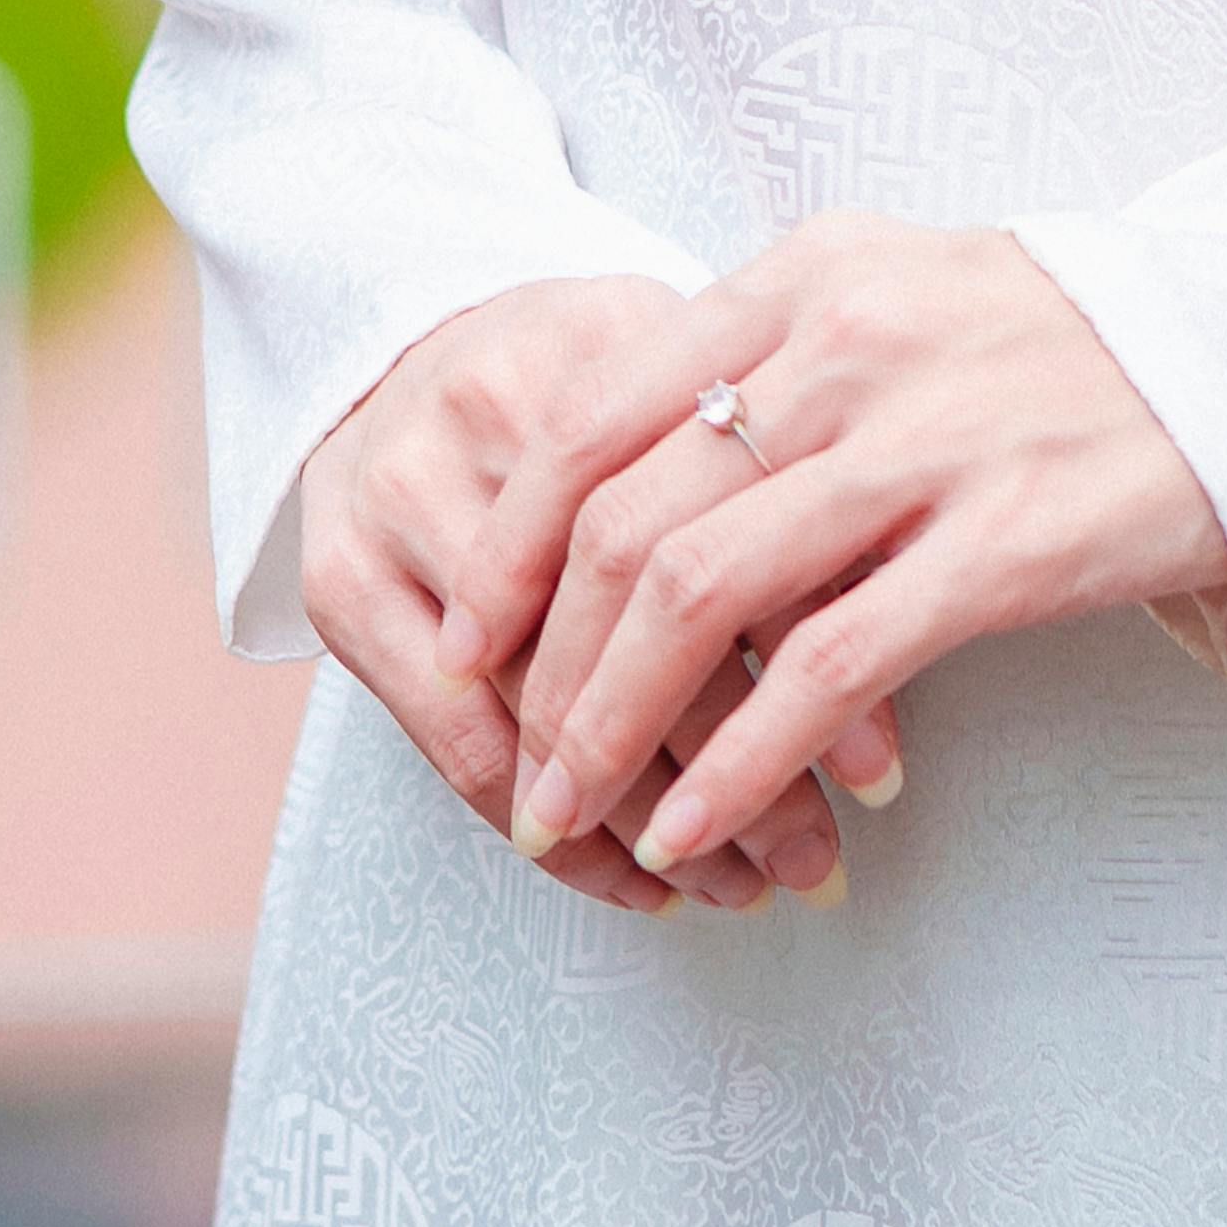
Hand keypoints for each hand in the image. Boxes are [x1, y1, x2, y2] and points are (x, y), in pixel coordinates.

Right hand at [297, 279, 856, 913]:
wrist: (401, 341)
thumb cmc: (590, 390)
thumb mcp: (685, 396)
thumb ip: (780, 506)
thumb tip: (883, 697)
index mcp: (615, 342)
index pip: (727, 529)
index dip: (808, 662)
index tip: (877, 776)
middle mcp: (499, 404)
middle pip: (634, 616)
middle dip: (738, 763)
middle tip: (815, 861)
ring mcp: (407, 488)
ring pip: (547, 693)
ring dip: (645, 811)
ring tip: (735, 886)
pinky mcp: (343, 576)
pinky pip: (455, 737)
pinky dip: (544, 825)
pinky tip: (620, 876)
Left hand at [469, 217, 1226, 889]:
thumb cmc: (1063, 352)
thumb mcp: (901, 299)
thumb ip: (773, 365)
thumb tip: (627, 488)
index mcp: (804, 275)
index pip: (596, 408)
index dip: (512, 540)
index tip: (468, 637)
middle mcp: (845, 341)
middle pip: (630, 516)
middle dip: (544, 662)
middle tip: (515, 763)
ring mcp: (926, 441)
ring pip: (703, 596)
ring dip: (614, 727)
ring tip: (578, 818)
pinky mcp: (1004, 545)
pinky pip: (829, 670)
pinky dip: (742, 763)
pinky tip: (700, 828)